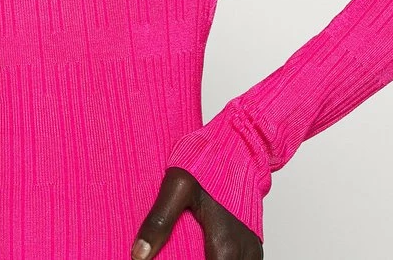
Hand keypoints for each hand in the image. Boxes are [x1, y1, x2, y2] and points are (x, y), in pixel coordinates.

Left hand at [131, 166, 263, 258]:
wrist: (240, 143)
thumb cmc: (211, 159)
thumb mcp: (178, 185)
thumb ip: (160, 221)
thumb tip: (139, 255)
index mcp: (224, 248)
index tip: (170, 258)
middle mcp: (243, 256)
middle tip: (175, 251)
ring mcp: (251, 252)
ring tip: (187, 251)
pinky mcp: (253, 246)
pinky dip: (218, 259)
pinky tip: (202, 250)